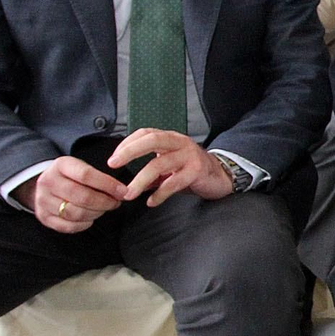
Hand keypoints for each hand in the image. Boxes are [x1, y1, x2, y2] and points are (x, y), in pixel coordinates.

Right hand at [17, 156, 127, 233]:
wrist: (44, 185)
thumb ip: (98, 177)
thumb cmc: (70, 176)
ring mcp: (43, 201)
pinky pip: (68, 226)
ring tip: (104, 209)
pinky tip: (91, 218)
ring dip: (96, 213)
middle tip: (116, 203)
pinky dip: (84, 224)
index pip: (86, 175)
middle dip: (104, 202)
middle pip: (82, 197)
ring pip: (75, 213)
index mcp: (60, 165)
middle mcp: (48, 182)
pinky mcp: (43, 217)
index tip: (123, 191)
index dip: (107, 185)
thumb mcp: (80, 167)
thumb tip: (122, 191)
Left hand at [108, 129, 233, 206]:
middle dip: (129, 151)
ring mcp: (189, 156)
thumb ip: (152, 171)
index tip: (114, 158)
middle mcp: (179, 142)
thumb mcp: (170, 166)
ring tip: (129, 193)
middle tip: (113, 164)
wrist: (221, 176)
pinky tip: (151, 201)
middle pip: (151, 140)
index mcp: (170, 138)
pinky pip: (173, 182)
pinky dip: (160, 194)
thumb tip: (130, 183)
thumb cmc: (193, 170)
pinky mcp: (196, 171)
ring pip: (159, 164)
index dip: (127, 143)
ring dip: (140, 180)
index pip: (145, 133)